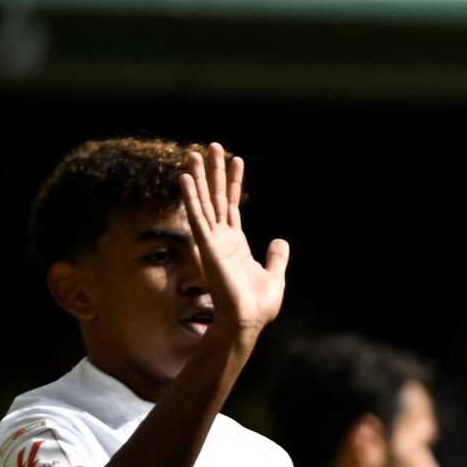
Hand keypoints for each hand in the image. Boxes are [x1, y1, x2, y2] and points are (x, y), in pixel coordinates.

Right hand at [177, 143, 288, 348]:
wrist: (246, 321)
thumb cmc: (257, 305)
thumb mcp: (275, 276)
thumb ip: (276, 257)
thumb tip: (281, 240)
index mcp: (235, 242)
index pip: (232, 205)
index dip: (234, 182)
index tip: (236, 159)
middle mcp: (221, 237)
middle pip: (216, 196)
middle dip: (214, 171)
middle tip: (212, 145)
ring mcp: (212, 240)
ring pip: (204, 201)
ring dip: (199, 177)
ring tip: (194, 153)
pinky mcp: (207, 246)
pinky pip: (197, 217)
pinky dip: (191, 197)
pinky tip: (186, 178)